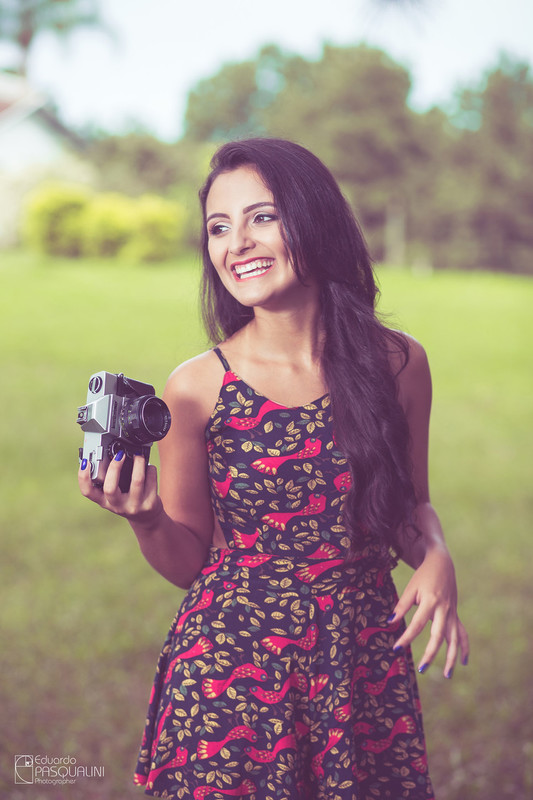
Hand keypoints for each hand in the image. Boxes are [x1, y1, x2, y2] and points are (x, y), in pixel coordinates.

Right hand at [78, 451, 162, 525]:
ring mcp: (134, 506)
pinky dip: (150, 469)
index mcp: (104, 501)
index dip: (83, 477)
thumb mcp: (115, 495)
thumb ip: (110, 480)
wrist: (146, 518)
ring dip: (138, 463)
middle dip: (115, 467)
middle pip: (110, 488)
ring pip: (137, 480)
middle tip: (120, 455)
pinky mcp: (149, 504)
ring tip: (138, 456)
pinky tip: (148, 468)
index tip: (85, 462)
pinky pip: (151, 480)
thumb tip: (112, 455)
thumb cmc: (127, 500)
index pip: (88, 492)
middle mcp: (117, 506)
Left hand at [389, 546, 469, 677]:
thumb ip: (402, 606)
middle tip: (421, 669)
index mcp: (431, 602)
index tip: (396, 649)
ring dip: (452, 658)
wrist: (442, 563)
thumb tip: (390, 622)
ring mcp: (452, 613)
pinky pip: (462, 633)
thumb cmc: (423, 576)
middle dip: (431, 654)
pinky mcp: (455, 615)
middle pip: (438, 636)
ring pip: (454, 639)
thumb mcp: (411, 588)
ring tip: (447, 675)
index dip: (406, 637)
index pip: (417, 625)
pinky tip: (464, 662)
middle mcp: (444, 610)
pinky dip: (464, 648)